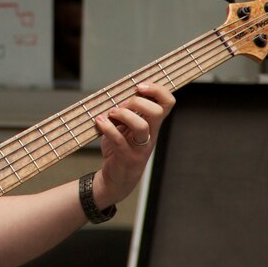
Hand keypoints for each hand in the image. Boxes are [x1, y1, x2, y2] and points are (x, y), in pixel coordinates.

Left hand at [92, 82, 174, 206]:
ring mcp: (140, 148)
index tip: (140, 86)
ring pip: (142, 126)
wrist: (115, 180)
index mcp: (152, 124)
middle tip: (121, 105)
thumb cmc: (120, 149)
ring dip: (124, 114)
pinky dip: (107, 128)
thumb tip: (117, 90)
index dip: (157, 90)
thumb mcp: (126, 128)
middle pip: (157, 112)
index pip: (167, 102)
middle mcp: (150, 135)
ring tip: (111, 113)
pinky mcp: (126, 157)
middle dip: (137, 102)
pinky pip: (119, 140)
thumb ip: (127, 111)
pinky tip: (99, 122)